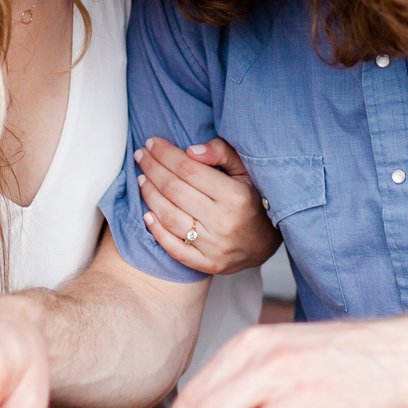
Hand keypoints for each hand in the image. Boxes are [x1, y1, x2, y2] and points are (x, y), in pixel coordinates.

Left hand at [136, 135, 280, 273]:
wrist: (266, 243)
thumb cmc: (252, 201)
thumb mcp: (245, 171)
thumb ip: (221, 153)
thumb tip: (191, 150)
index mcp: (234, 195)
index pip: (188, 169)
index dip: (166, 154)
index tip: (152, 143)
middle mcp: (223, 221)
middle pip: (174, 190)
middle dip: (152, 168)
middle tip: (141, 155)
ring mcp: (214, 246)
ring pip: (170, 217)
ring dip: (150, 195)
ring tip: (141, 179)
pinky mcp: (208, 264)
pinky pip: (175, 248)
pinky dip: (157, 231)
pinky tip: (146, 214)